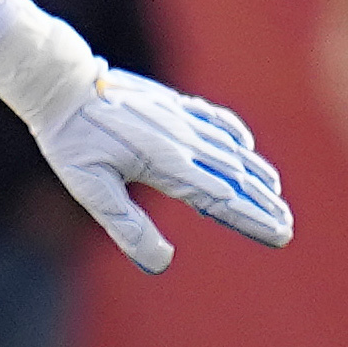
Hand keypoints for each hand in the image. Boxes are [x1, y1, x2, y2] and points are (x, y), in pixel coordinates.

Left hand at [28, 65, 292, 273]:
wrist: (60, 82)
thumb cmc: (70, 139)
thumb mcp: (90, 188)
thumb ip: (127, 225)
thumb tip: (161, 264)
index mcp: (168, 164)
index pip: (222, 200)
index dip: (253, 219)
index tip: (280, 235)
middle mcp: (183, 140)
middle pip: (235, 178)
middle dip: (263, 204)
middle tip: (287, 227)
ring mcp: (179, 118)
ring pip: (230, 150)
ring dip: (255, 174)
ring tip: (276, 195)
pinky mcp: (169, 102)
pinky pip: (214, 118)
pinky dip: (234, 134)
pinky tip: (245, 147)